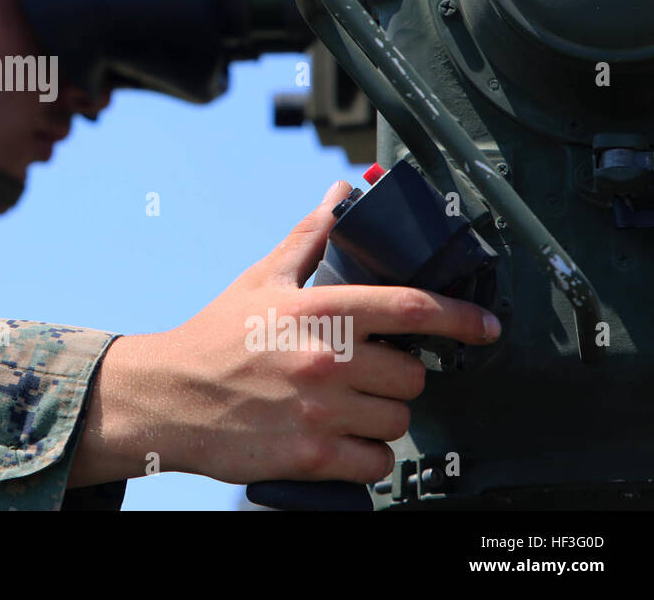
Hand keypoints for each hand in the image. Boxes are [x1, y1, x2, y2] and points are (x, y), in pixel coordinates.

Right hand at [67, 181, 500, 487]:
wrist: (168, 398)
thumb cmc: (215, 338)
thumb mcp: (262, 280)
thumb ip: (309, 238)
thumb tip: (339, 194)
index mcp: (318, 310)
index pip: (411, 309)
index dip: (461, 318)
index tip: (487, 327)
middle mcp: (326, 359)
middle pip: (412, 375)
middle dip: (396, 376)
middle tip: (364, 375)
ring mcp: (321, 410)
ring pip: (397, 420)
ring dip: (380, 417)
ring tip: (345, 407)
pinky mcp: (311, 456)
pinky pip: (375, 462)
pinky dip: (365, 456)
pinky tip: (339, 440)